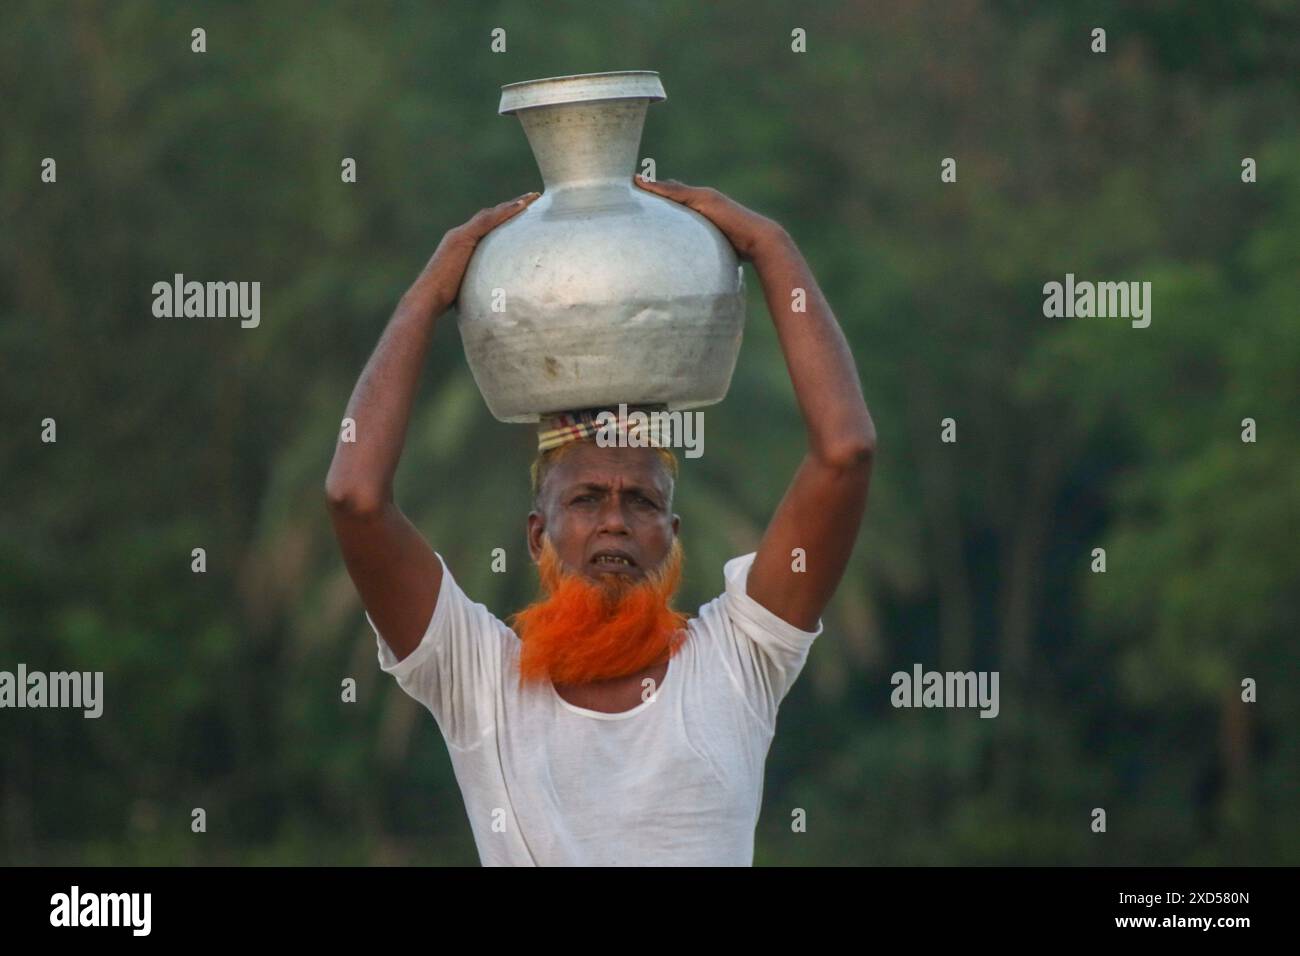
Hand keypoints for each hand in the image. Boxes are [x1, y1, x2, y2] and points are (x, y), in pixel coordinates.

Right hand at [413, 191, 540, 311]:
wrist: (427, 297)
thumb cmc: (445, 299)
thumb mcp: (467, 286)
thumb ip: (479, 282)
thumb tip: (494, 294)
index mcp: (461, 244)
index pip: (486, 226)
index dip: (503, 218)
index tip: (521, 212)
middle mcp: (460, 234)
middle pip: (490, 215)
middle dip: (510, 207)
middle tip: (532, 198)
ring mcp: (460, 235)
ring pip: (491, 214)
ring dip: (512, 204)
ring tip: (532, 197)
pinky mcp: (462, 238)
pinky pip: (488, 221)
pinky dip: (505, 212)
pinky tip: (521, 206)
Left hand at [633, 175, 783, 261]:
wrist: (759, 240)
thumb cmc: (741, 248)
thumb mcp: (715, 249)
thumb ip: (702, 253)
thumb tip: (694, 272)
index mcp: (703, 210)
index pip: (677, 199)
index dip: (659, 196)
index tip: (640, 194)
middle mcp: (702, 199)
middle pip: (670, 189)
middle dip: (650, 186)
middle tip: (627, 183)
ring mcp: (703, 197)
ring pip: (670, 188)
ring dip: (649, 183)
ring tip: (629, 179)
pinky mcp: (704, 199)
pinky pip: (675, 192)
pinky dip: (658, 187)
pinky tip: (641, 183)